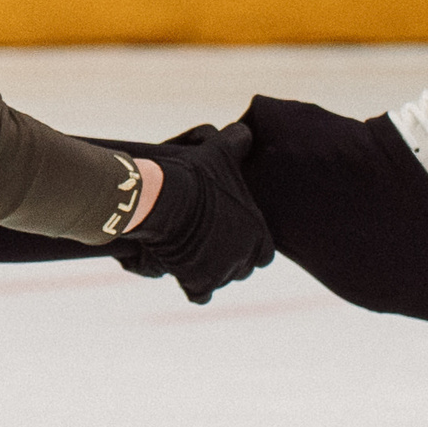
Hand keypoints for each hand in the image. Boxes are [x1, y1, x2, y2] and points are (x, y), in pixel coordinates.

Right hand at [122, 124, 274, 303]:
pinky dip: (193, 288)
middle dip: (228, 260)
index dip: (248, 245)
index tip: (231, 237)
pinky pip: (200, 295)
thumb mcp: (220, 151)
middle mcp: (243, 256)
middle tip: (209, 246)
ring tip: (191, 256)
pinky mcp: (197, 282)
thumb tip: (245, 131)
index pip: (263, 252)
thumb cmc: (194, 172)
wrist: (164, 196)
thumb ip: (237, 142)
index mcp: (256, 231)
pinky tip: (184, 275)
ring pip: (220, 281)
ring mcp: (221, 272)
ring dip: (209, 273)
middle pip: (241, 269)